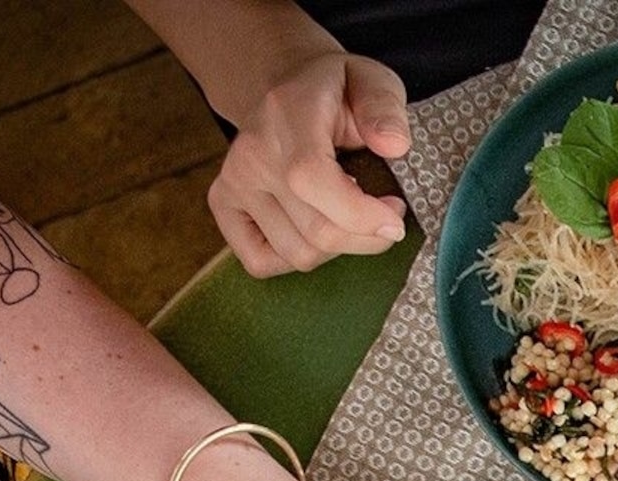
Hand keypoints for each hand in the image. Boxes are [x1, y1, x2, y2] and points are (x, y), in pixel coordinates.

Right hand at [210, 50, 411, 277]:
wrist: (281, 86)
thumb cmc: (333, 92)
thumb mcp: (371, 81)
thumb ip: (385, 109)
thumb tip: (394, 146)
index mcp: (287, 116)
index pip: (312, 181)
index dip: (360, 215)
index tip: (395, 221)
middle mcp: (251, 153)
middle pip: (315, 232)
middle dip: (365, 237)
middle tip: (385, 218)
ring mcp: (232, 181)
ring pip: (297, 254)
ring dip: (337, 248)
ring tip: (348, 216)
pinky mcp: (222, 204)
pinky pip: (261, 262)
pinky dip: (296, 258)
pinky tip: (313, 228)